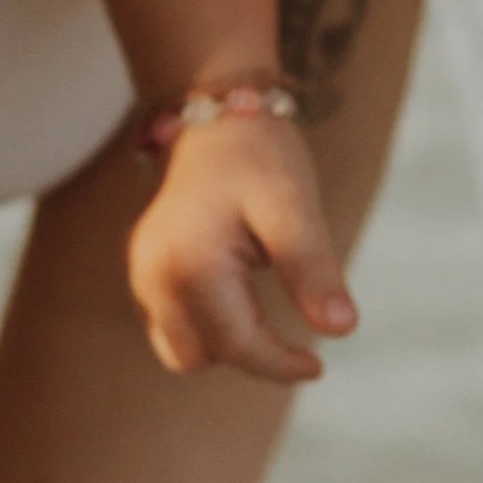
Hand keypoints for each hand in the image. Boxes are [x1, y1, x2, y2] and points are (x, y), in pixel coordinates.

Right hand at [126, 109, 355, 379]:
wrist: (217, 116)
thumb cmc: (260, 158)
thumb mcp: (294, 208)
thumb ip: (313, 270)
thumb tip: (341, 330)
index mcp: (189, 262)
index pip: (236, 345)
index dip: (280, 365)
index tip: (318, 365)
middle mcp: (152, 274)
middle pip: (201, 357)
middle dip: (249, 355)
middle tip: (294, 337)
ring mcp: (141, 274)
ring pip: (181, 351)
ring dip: (224, 345)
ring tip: (261, 307)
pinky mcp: (143, 272)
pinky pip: (171, 328)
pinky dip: (206, 328)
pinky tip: (236, 297)